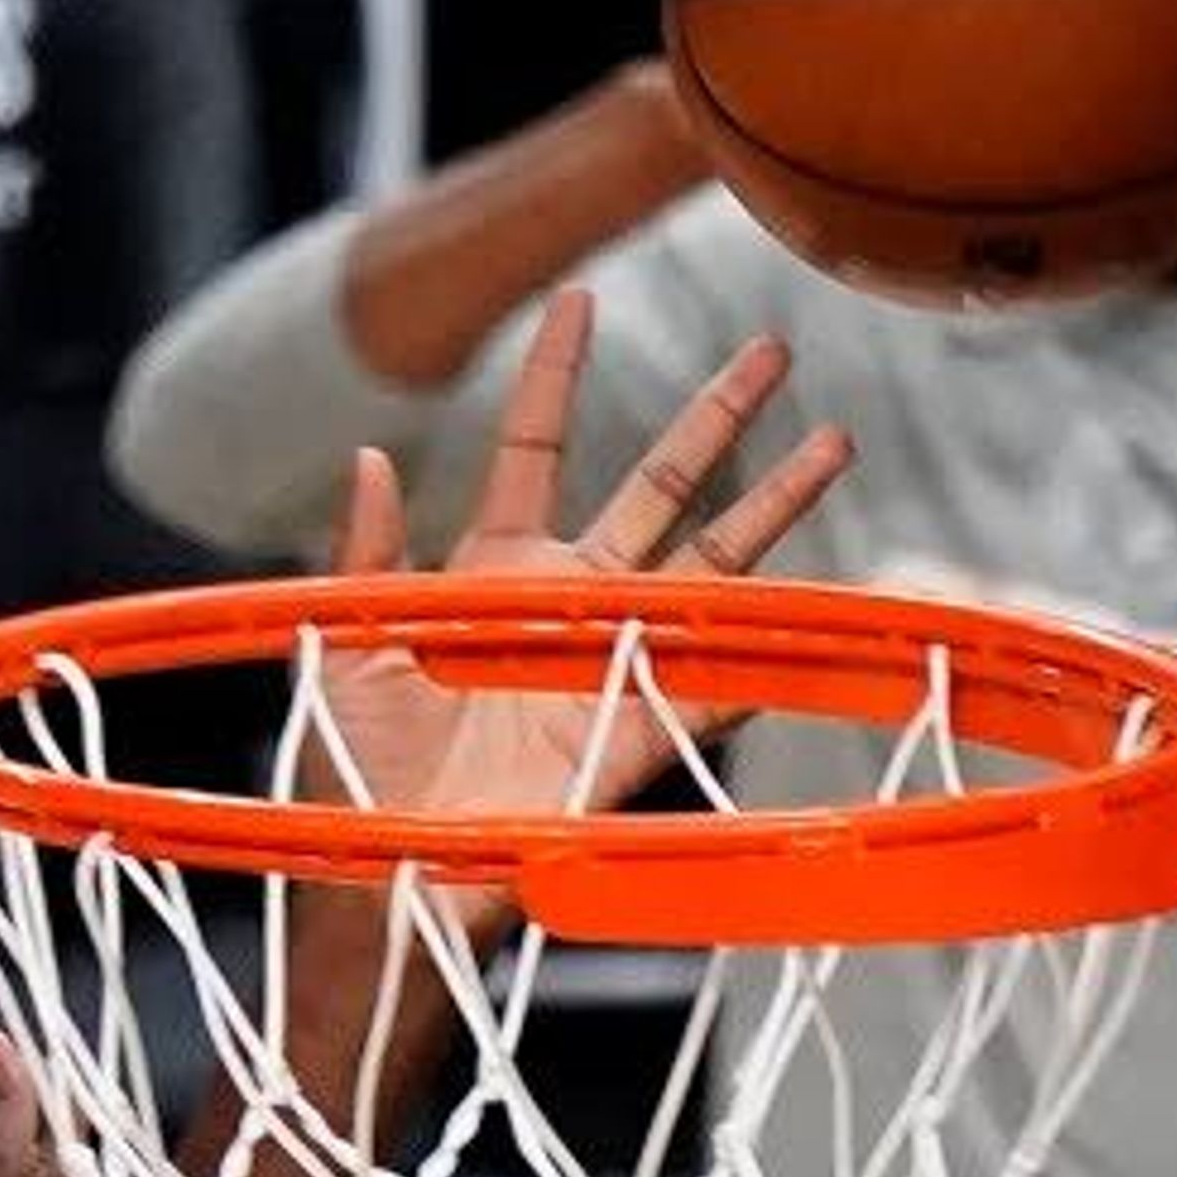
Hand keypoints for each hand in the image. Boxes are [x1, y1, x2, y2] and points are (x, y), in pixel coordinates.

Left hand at [316, 287, 854, 836]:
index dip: (557, 376)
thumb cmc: (348, 775)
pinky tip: (821, 608)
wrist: (379, 878)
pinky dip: (764, 654)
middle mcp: (565, 606)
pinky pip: (714, 689)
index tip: (580, 297)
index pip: (535, 452)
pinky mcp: (631, 737)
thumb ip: (363, 553)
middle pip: (658, 489)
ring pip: (710, 566)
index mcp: (490, 574)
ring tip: (835, 440)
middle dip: (716, 418)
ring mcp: (609, 665)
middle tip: (774, 347)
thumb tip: (369, 453)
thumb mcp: (341, 645)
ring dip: (774, 507)